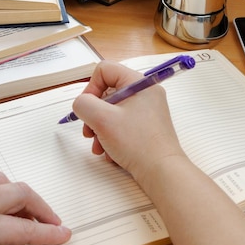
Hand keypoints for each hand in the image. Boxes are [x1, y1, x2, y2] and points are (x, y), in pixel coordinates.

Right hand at [72, 60, 183, 181]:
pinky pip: (122, 124)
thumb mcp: (102, 119)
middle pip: (107, 93)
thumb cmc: (138, 144)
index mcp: (139, 83)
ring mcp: (147, 110)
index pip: (105, 70)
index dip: (91, 88)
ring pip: (112, 111)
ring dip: (100, 129)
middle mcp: (145, 93)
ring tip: (100, 147)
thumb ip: (84, 104)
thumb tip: (81, 103)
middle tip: (89, 131)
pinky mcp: (146, 126)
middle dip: (94, 115)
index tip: (88, 108)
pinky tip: (111, 153)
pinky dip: (112, 137)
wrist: (162, 173)